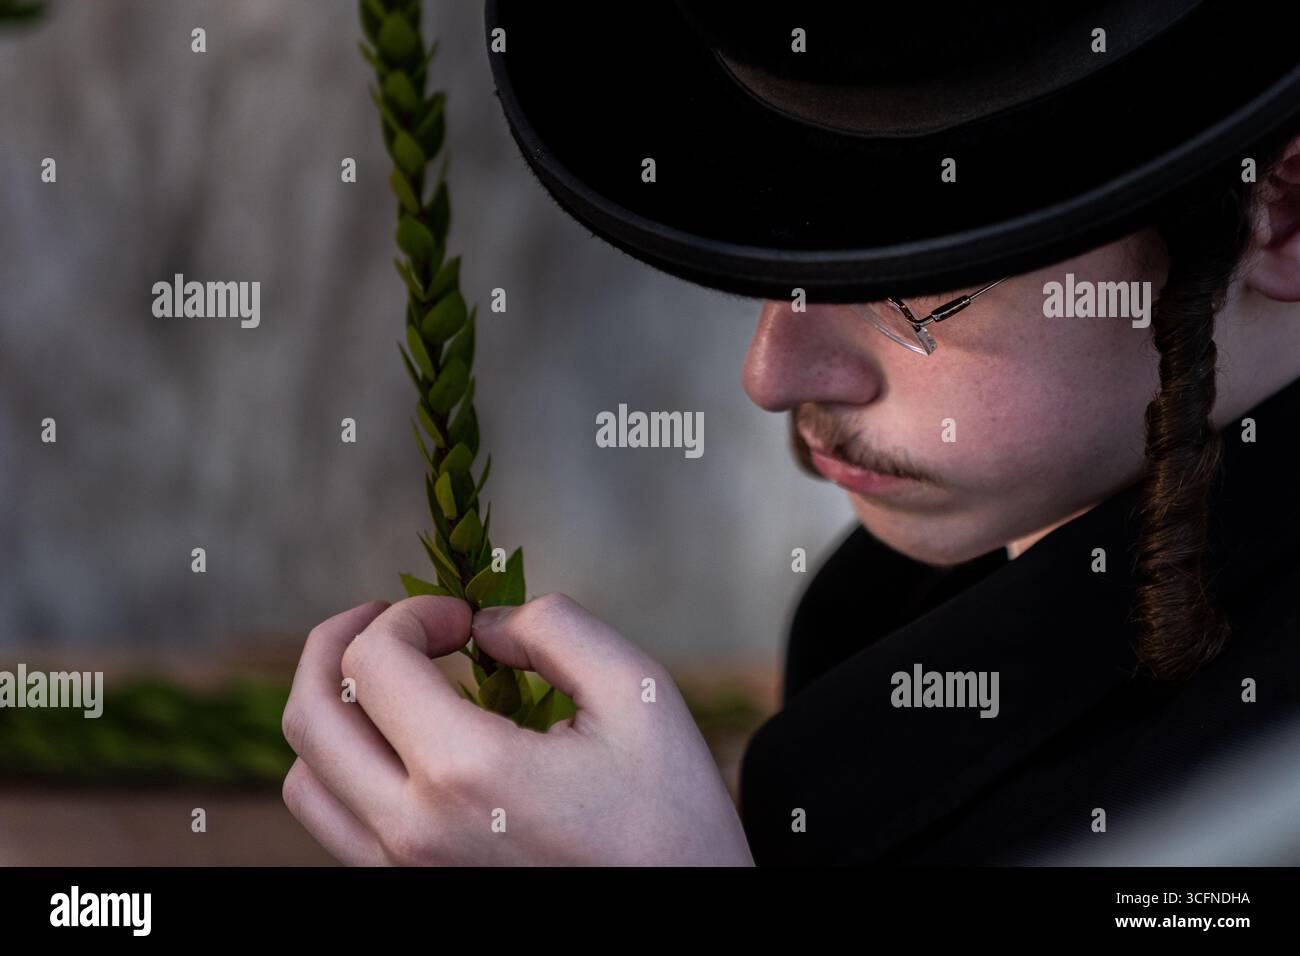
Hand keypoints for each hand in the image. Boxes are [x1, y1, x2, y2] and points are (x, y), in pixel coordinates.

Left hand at [281, 593, 754, 865]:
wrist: (686, 917)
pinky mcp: (414, 895)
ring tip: (387, 676)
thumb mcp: (637, 693)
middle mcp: (414, 831)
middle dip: (339, 641)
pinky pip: (336, 826)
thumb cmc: (671, 814)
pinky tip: (403, 740)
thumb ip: (556, 629)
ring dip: (334, 708)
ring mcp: (406, 874)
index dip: (411, 613)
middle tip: (391, 617)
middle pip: (312, 716)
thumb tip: (486, 627)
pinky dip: (345, 765)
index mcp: (467, 773)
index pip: (372, 662)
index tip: (463, 617)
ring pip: (306, 778)